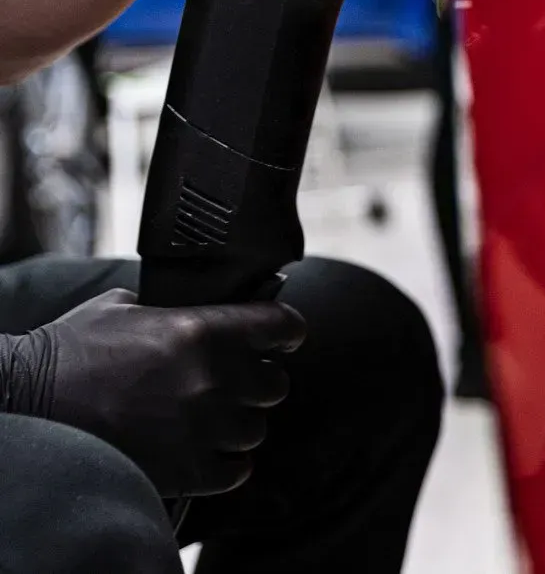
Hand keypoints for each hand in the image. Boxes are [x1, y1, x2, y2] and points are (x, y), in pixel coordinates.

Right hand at [1, 289, 305, 496]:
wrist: (27, 401)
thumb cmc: (72, 350)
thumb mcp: (127, 306)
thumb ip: (180, 307)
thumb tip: (214, 306)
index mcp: (201, 330)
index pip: (282, 328)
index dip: (286, 332)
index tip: (283, 337)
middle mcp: (210, 378)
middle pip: (275, 385)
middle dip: (256, 382)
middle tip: (233, 383)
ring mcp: (200, 427)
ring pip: (256, 429)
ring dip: (238, 423)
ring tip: (210, 419)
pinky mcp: (185, 470)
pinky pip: (236, 469)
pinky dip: (225, 462)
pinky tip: (204, 450)